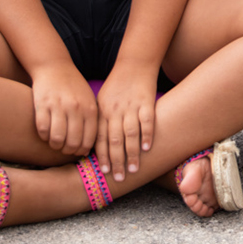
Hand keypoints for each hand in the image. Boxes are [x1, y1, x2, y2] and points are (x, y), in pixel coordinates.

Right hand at [30, 62, 97, 156]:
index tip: (75, 151)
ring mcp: (59, 106)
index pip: (88, 141)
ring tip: (54, 142)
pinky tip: (46, 132)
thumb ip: (90, 122)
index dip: (80, 151)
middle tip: (63, 148)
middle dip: (67, 151)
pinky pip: (43, 129)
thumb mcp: (88, 100)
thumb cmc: (74, 87)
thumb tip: (86, 150)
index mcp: (90, 108)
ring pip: (57, 139)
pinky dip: (43, 135)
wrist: (55, 66)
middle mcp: (76, 108)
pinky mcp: (42, 104)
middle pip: (72, 143)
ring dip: (54, 145)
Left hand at [94, 66, 157, 181]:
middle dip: (117, 161)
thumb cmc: (116, 86)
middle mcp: (115, 110)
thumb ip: (100, 121)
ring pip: (130, 133)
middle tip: (119, 178)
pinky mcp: (146, 101)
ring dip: (132, 153)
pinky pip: (146, 121)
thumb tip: (95, 146)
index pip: (101, 138)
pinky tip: (148, 148)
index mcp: (102, 111)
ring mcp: (131, 106)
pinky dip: (147, 134)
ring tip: (135, 169)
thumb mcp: (102, 101)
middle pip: (115, 140)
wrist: (133, 64)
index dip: (102, 156)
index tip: (104, 173)